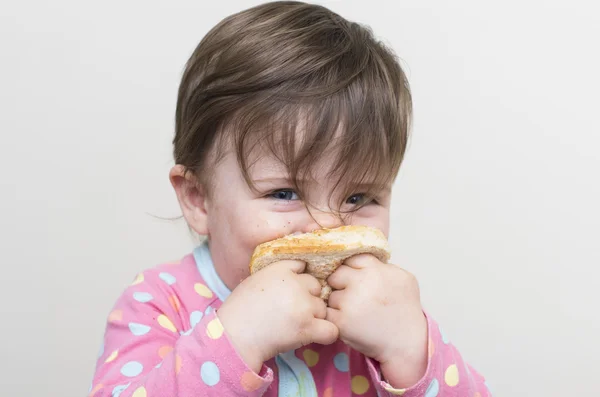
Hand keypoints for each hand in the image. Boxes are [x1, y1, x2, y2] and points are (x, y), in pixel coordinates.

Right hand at [217, 260, 338, 372]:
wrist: (234, 335)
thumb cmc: (240, 309)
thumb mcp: (256, 279)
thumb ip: (278, 273)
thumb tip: (298, 270)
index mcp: (281, 268)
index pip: (304, 267)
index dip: (300, 280)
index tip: (291, 292)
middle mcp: (295, 284)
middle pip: (317, 287)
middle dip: (308, 298)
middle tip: (292, 312)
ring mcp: (303, 305)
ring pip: (323, 308)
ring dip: (314, 317)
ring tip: (295, 325)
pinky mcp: (308, 327)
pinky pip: (331, 330)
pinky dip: (326, 333)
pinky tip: (314, 335)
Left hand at [326, 254, 427, 388]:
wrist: (406, 343)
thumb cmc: (406, 310)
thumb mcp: (403, 278)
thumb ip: (382, 266)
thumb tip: (362, 262)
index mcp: (375, 269)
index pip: (351, 259)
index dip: (352, 269)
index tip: (357, 279)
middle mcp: (361, 282)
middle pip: (336, 275)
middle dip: (340, 284)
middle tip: (352, 296)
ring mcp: (349, 302)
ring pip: (330, 295)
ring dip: (337, 303)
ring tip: (354, 312)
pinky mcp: (341, 321)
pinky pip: (327, 313)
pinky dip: (334, 318)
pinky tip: (349, 322)